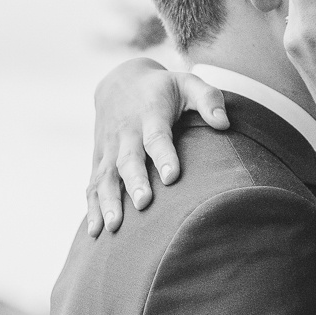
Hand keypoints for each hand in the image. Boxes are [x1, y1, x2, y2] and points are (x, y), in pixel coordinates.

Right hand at [86, 57, 228, 236]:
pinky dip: (92, 208)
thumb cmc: (161, 88)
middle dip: (135, 182)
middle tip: (143, 204)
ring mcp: (109, 149)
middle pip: (129, 160)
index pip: (157, 137)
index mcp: (150, 115)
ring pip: (106, 176)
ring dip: (108, 201)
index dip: (164, 156)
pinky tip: (96, 232)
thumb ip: (208, 99)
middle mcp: (126, 133)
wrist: (118, 82)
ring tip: (114, 226)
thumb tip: (224, 123)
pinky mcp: (99, 161)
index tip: (172, 176)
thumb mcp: (187, 82)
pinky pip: (92, 186)